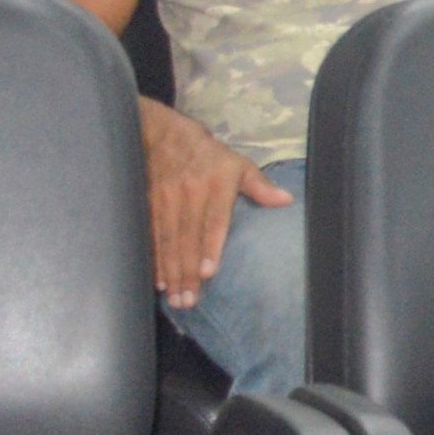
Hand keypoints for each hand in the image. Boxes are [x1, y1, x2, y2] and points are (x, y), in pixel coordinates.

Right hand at [139, 99, 288, 304]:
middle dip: (186, 271)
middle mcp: (189, 194)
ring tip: (175, 297)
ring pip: (167, 241)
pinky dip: (153, 259)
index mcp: (215, 184)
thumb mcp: (238, 164)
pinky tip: (157, 280)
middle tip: (189, 300)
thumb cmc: (208, 155)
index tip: (208, 272)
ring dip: (170, 271)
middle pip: (187, 238)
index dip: (209, 246)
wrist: (163, 135)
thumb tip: (286, 200)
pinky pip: (150, 237)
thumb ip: (259, 186)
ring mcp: (165, 200)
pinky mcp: (147, 205)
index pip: (212, 220)